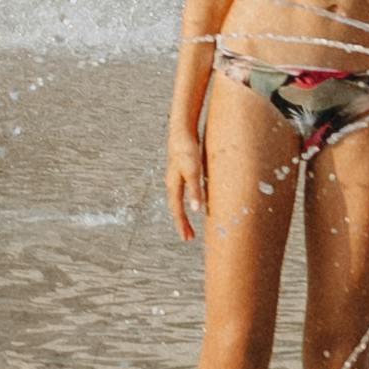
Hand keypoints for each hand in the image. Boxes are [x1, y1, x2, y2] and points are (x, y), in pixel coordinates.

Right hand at [163, 122, 207, 241]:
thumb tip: (196, 210)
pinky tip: (194, 200)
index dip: (182, 224)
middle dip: (181, 222)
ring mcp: (175, 176)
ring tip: (189, 224)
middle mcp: (172, 182)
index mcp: (173, 184)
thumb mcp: (193, 171)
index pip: (176, 210)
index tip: (187, 238)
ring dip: (183, 213)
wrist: (181, 130)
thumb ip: (195, 190)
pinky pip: (182, 192)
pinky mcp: (181, 170)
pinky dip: (186, 201)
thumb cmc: (186, 149)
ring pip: (177, 200)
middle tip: (188, 237)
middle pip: (175, 207)